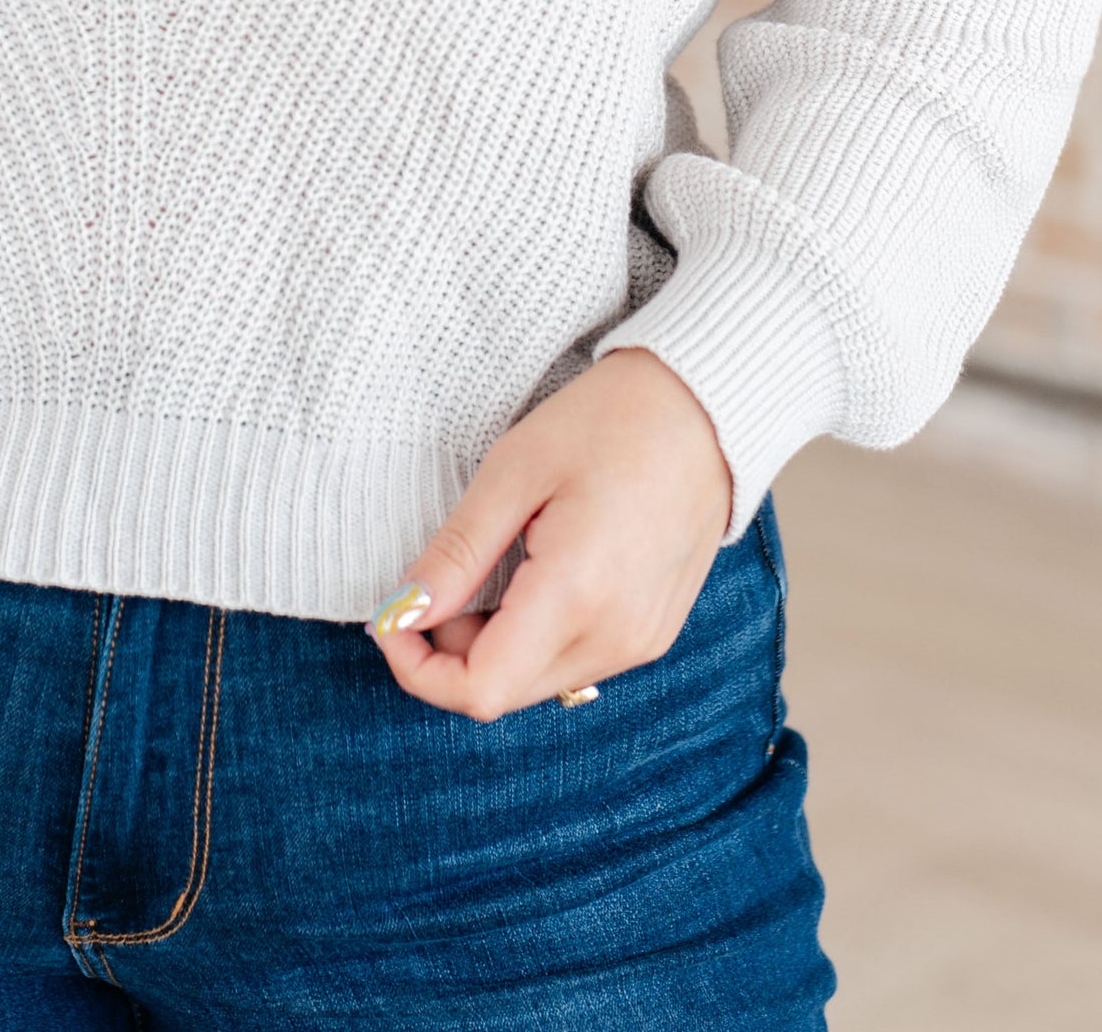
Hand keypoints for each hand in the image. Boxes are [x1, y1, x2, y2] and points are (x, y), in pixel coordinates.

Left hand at [363, 347, 732, 720]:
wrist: (707, 408)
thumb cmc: (610, 421)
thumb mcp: (514, 470)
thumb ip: (457, 553)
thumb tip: (403, 610)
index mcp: (577, 597)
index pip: (479, 691)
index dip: (419, 669)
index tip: (394, 615)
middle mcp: (616, 638)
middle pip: (505, 693)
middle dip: (450, 650)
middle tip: (435, 579)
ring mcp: (641, 642)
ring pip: (537, 680)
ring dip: (492, 643)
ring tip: (490, 564)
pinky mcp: (652, 632)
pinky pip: (575, 660)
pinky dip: (534, 635)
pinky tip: (532, 572)